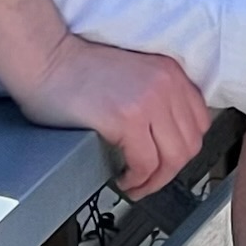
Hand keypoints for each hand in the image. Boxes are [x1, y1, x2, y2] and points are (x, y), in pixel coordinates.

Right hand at [16, 33, 211, 199]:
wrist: (46, 59)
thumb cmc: (77, 69)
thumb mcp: (134, 73)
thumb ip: (155, 95)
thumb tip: (163, 136)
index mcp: (170, 72)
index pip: (199, 122)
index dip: (183, 148)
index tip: (167, 160)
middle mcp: (166, 84)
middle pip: (189, 144)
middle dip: (170, 171)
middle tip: (149, 181)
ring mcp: (149, 101)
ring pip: (173, 158)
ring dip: (155, 181)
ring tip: (136, 186)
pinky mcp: (127, 118)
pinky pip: (146, 163)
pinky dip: (137, 179)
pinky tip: (124, 179)